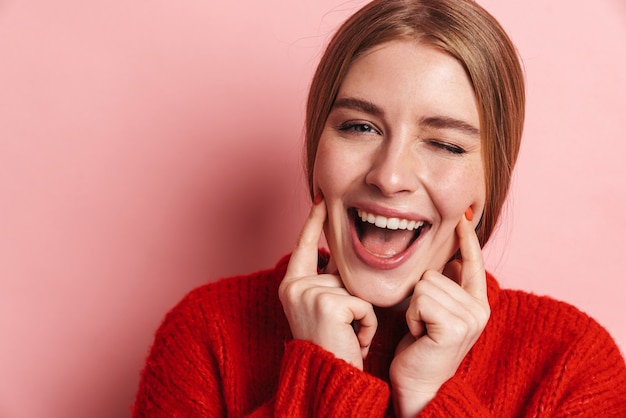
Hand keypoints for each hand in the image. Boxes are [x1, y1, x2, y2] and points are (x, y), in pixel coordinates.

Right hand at [278, 196, 377, 368]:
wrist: (328, 377)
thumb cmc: (330, 345)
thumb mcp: (323, 306)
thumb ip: (329, 280)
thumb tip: (340, 256)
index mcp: (291, 284)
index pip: (305, 245)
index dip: (313, 221)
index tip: (321, 197)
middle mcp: (295, 285)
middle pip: (339, 271)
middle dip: (350, 298)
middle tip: (339, 329)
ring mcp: (310, 293)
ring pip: (354, 288)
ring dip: (360, 313)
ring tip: (346, 335)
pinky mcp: (328, 304)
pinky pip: (363, 303)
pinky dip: (366, 324)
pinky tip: (353, 340)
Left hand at [389, 210, 489, 416]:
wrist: (419, 385)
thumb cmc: (421, 348)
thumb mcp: (436, 313)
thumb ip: (447, 287)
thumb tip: (451, 259)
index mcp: (477, 303)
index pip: (472, 263)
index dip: (467, 240)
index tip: (463, 217)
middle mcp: (479, 309)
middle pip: (435, 273)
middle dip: (419, 298)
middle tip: (424, 325)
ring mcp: (470, 317)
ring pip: (425, 284)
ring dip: (414, 308)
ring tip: (422, 330)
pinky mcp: (454, 326)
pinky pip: (421, 299)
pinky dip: (412, 316)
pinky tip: (420, 335)